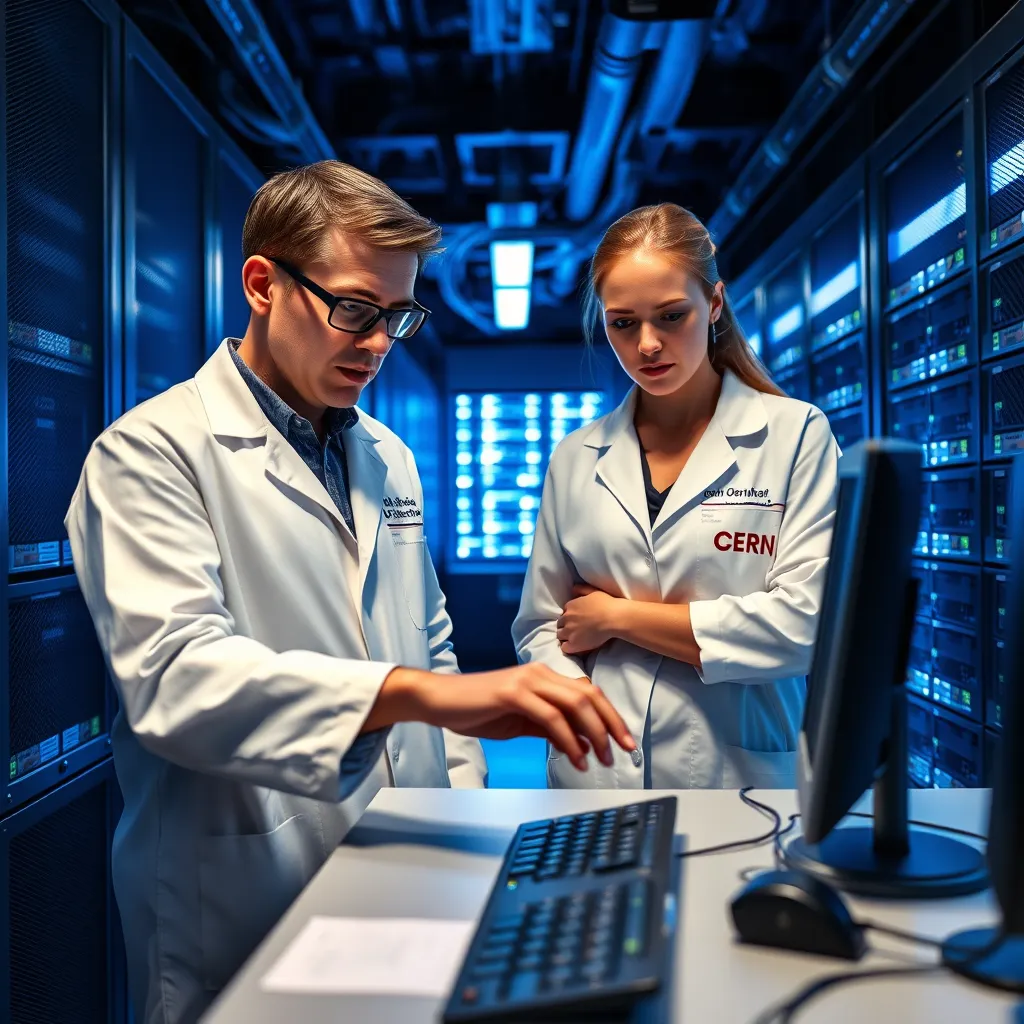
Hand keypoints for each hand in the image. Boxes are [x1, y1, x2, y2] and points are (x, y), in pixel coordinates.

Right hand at [368, 664, 635, 772]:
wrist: (438, 699)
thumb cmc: (475, 709)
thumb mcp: (519, 721)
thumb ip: (548, 728)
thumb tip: (578, 743)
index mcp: (543, 677)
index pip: (587, 692)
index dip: (609, 715)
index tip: (623, 740)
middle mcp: (540, 673)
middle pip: (589, 695)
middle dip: (612, 724)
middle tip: (624, 750)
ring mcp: (527, 681)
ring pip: (575, 704)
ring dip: (594, 734)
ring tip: (602, 759)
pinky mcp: (514, 692)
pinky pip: (551, 717)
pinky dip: (568, 739)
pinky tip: (575, 757)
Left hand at [556, 584, 620, 655]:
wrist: (614, 618)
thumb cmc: (606, 604)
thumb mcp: (593, 591)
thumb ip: (581, 589)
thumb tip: (573, 589)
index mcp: (571, 606)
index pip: (564, 612)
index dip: (570, 617)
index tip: (576, 620)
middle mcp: (567, 618)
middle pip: (560, 624)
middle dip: (566, 626)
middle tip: (576, 629)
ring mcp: (569, 631)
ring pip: (560, 635)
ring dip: (565, 636)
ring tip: (574, 638)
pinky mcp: (574, 643)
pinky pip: (564, 647)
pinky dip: (568, 647)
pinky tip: (575, 646)